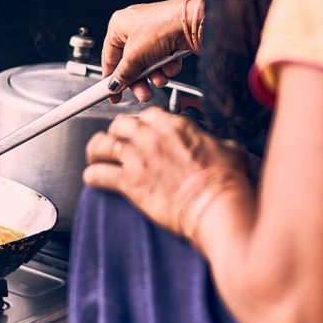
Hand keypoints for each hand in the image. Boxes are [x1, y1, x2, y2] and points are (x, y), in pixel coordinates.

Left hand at [83, 108, 248, 236]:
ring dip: (97, 151)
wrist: (216, 207)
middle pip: (120, 124)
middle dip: (116, 133)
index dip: (142, 124)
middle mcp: (152, 137)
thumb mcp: (230, 150)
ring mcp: (138, 158)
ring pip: (102, 144)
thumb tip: (218, 145)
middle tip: (117, 144)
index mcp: (176, 126)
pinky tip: (93, 179)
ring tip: (96, 158)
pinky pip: (97, 174)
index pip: (148, 115)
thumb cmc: (226, 182)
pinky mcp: (129, 182)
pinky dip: (92, 177)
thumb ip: (215, 142)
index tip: (141, 133)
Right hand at [102, 0, 192, 101]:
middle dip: (138, 81)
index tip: (110, 93)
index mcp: (119, 26)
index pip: (109, 56)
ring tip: (159, 81)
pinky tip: (170, 67)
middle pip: (130, 64)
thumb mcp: (135, 55)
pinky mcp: (168, 41)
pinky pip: (162, 61)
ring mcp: (152, 35)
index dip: (110, 77)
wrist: (191, 22)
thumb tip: (114, 85)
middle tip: (142, 94)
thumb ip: (123, 73)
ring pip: (148, 65)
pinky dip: (166, 67)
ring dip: (154, 76)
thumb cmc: (161, 26)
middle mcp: (134, 29)